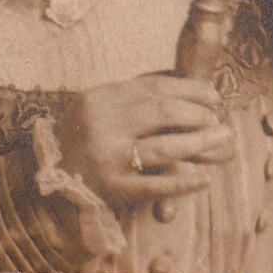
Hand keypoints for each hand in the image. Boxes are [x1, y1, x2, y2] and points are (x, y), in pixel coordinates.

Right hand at [54, 74, 233, 208]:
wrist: (48, 174)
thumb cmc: (83, 134)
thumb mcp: (100, 104)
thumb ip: (134, 93)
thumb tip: (184, 83)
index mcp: (101, 98)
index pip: (155, 87)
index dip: (190, 90)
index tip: (213, 95)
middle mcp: (103, 124)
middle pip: (164, 112)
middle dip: (199, 113)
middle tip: (218, 119)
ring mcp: (109, 157)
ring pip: (165, 148)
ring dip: (201, 142)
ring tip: (223, 138)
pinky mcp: (114, 189)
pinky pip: (156, 185)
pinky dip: (184, 182)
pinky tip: (204, 178)